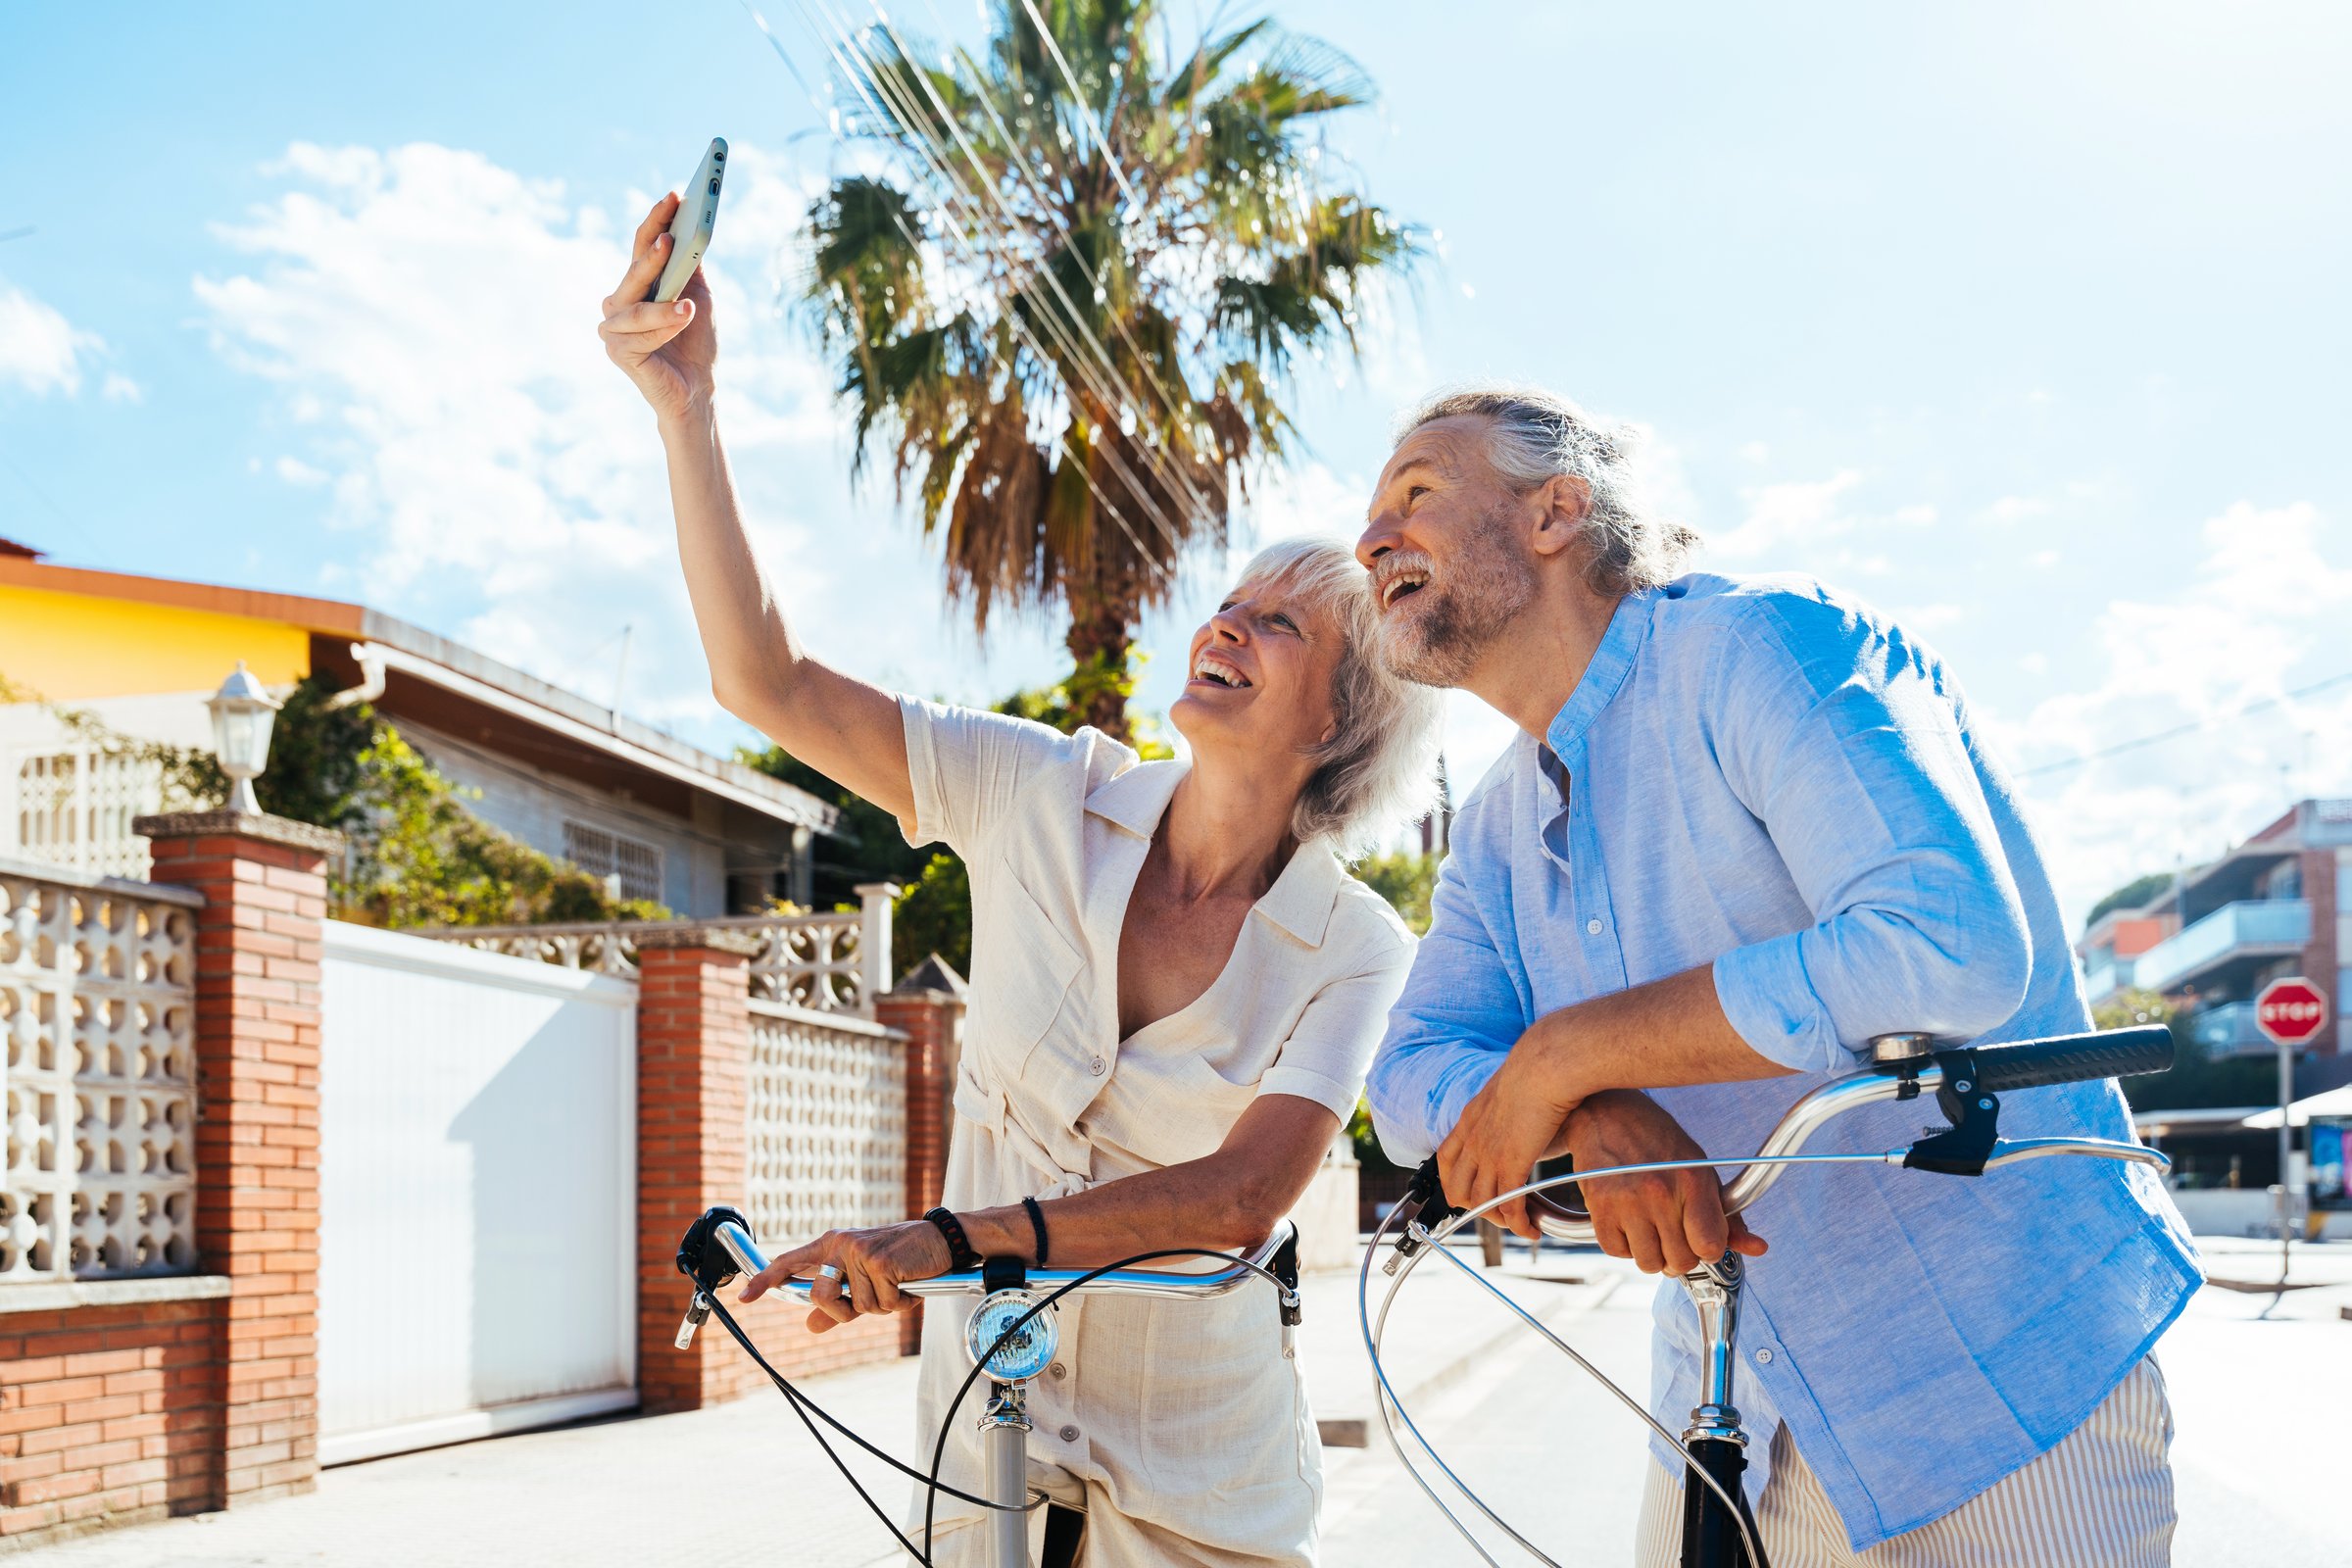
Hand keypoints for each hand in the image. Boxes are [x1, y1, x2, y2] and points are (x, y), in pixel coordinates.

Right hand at [599, 193, 716, 425]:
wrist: (698, 388)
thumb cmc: (696, 341)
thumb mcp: (698, 295)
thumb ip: (691, 265)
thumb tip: (694, 226)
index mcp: (637, 284)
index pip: (643, 244)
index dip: (657, 220)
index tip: (674, 195)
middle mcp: (619, 302)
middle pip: (633, 270)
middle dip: (652, 253)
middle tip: (669, 237)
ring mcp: (613, 328)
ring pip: (635, 307)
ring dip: (663, 304)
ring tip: (688, 302)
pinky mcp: (617, 352)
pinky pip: (639, 335)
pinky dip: (663, 328)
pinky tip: (682, 321)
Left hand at [740, 1220, 952, 1334]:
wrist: (941, 1241)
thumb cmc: (903, 1261)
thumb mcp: (866, 1281)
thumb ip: (838, 1304)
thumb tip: (810, 1326)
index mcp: (833, 1245)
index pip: (791, 1261)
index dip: (765, 1280)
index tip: (744, 1298)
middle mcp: (841, 1244)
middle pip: (821, 1297)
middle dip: (845, 1312)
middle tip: (872, 1301)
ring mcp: (859, 1251)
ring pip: (858, 1306)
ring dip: (882, 1305)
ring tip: (898, 1285)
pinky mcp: (880, 1261)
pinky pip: (882, 1303)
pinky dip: (899, 1303)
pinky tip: (909, 1284)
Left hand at [1436, 1027, 1584, 1239]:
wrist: (1544, 1065)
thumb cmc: (1537, 1069)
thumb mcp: (1509, 1086)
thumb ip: (1507, 1103)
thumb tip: (1523, 1104)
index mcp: (1469, 1120)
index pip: (1445, 1160)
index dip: (1455, 1181)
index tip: (1471, 1190)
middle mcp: (1472, 1140)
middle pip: (1456, 1190)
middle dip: (1475, 1208)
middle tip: (1500, 1212)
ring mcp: (1488, 1155)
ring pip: (1482, 1203)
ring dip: (1501, 1220)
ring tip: (1521, 1223)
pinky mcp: (1510, 1164)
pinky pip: (1509, 1206)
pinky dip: (1520, 1224)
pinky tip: (1533, 1229)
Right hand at [1563, 1091, 1766, 1275]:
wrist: (1606, 1114)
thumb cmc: (1656, 1140)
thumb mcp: (1700, 1169)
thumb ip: (1728, 1215)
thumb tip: (1758, 1248)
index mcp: (1692, 1180)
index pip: (1710, 1246)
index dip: (1709, 1250)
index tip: (1702, 1241)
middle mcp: (1660, 1192)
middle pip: (1680, 1262)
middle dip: (1680, 1256)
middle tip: (1674, 1236)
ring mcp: (1627, 1201)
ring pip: (1649, 1263)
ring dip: (1651, 1254)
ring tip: (1650, 1230)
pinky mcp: (1599, 1206)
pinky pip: (1617, 1252)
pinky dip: (1624, 1246)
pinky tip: (1627, 1224)